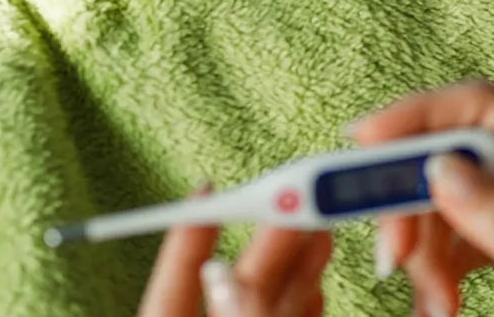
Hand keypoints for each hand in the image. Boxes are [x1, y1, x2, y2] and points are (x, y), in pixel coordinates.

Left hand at [137, 188, 333, 316]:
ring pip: (264, 301)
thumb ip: (237, 316)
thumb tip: (236, 279)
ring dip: (296, 267)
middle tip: (292, 206)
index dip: (189, 233)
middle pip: (232, 284)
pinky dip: (302, 301)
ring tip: (319, 233)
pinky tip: (316, 282)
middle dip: (265, 243)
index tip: (207, 190)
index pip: (173, 282)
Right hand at [349, 80, 493, 316]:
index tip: (358, 146)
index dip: (416, 115)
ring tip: (433, 308)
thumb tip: (443, 164)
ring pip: (448, 207)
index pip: (479, 108)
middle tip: (394, 263)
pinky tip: (438, 306)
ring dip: (424, 252)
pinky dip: (439, 272)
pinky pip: (461, 244)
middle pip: (452, 161)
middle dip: (411, 206)